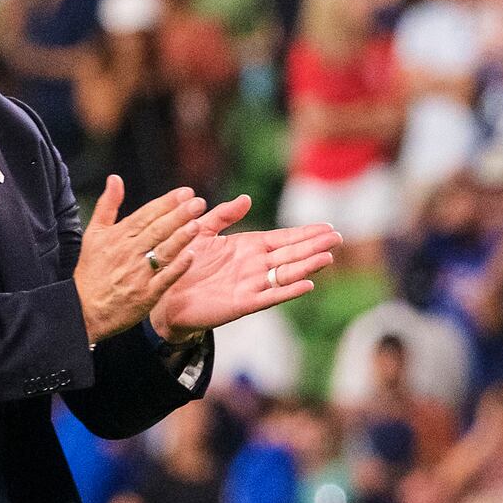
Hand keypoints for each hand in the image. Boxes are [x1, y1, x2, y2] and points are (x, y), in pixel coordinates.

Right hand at [73, 176, 205, 343]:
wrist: (83, 309)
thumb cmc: (91, 271)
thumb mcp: (93, 234)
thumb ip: (107, 205)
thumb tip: (115, 178)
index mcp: (118, 237)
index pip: (146, 215)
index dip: (167, 202)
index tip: (185, 192)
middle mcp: (128, 253)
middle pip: (157, 230)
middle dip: (179, 215)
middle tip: (198, 202)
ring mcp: (138, 274)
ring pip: (163, 251)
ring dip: (180, 237)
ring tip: (197, 223)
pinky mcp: (145, 295)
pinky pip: (164, 279)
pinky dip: (177, 267)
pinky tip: (192, 256)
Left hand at [148, 198, 340, 341]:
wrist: (165, 294)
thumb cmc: (183, 262)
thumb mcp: (201, 231)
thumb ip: (223, 215)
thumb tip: (247, 199)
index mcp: (247, 247)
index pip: (283, 238)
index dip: (305, 233)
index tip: (328, 226)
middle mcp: (254, 265)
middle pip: (290, 254)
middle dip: (314, 246)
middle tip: (338, 237)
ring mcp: (250, 284)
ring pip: (285, 273)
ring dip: (307, 266)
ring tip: (328, 257)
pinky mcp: (242, 303)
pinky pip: (270, 296)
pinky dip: (288, 290)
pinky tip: (307, 284)